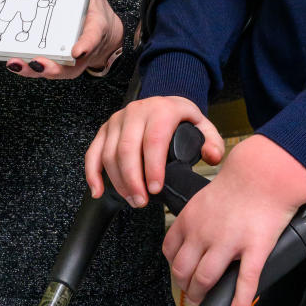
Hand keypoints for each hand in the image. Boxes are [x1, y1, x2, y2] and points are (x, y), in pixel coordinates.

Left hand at [4, 0, 123, 80]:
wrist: (107, 33)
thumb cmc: (95, 9)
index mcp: (95, 27)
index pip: (93, 36)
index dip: (85, 44)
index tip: (77, 50)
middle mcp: (84, 49)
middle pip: (70, 65)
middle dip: (52, 66)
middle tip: (37, 61)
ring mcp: (73, 60)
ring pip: (56, 71)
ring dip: (35, 70)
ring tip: (16, 63)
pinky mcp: (61, 64)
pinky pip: (46, 69)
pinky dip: (30, 68)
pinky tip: (14, 62)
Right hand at [84, 96, 224, 206]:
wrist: (162, 104)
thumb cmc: (180, 118)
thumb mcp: (202, 125)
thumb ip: (213, 142)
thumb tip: (212, 157)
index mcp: (161, 110)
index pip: (154, 140)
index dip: (153, 167)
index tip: (156, 189)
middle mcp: (136, 112)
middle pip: (127, 149)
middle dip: (133, 180)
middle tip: (142, 201)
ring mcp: (117, 120)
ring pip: (109, 153)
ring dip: (118, 181)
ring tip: (133, 199)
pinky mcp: (105, 129)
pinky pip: (93, 152)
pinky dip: (92, 174)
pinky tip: (98, 190)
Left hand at [164, 134, 305, 305]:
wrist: (266, 173)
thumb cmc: (241, 183)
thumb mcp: (205, 198)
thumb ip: (196, 220)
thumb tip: (194, 240)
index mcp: (190, 218)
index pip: (170, 251)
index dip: (175, 267)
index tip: (181, 274)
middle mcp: (204, 232)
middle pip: (183, 270)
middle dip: (185, 286)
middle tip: (193, 292)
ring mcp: (229, 242)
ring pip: (205, 278)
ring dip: (202, 295)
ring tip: (206, 301)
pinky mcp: (254, 248)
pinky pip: (245, 282)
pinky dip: (239, 303)